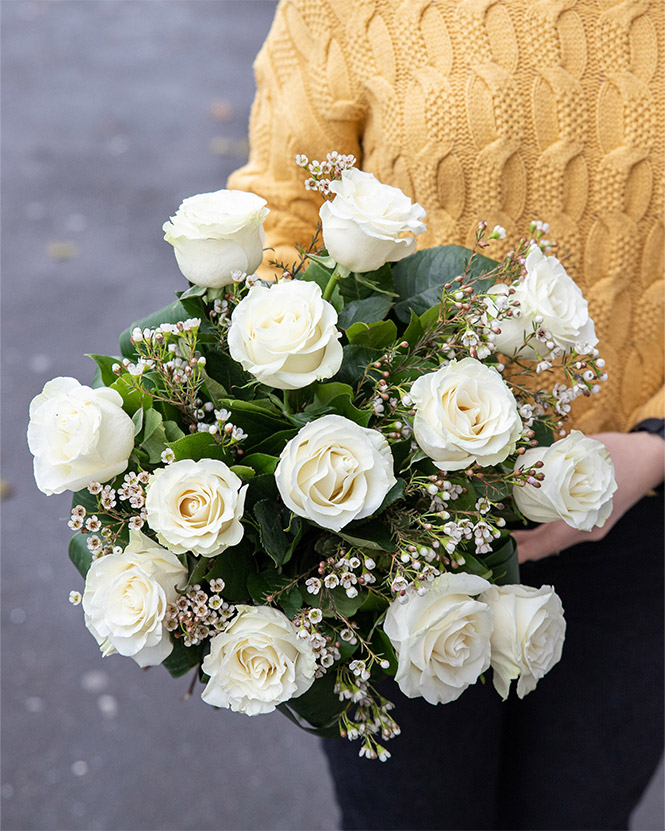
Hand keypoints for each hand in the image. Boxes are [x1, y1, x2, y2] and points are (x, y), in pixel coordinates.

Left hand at [513, 430, 664, 563]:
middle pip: (549, 543)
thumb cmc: (622, 455)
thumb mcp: (588, 454)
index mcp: (586, 518)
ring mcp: (591, 525)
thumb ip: (559, 460)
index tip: (505, 555)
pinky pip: (564, 528)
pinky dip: (545, 527)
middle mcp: (588, 528)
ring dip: (533, 537)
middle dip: (523, 546)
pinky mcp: (591, 518)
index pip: (550, 542)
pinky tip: (530, 519)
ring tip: (507, 534)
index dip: (526, 550)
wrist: (651, 458)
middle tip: (495, 542)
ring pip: (556, 538)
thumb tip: (527, 462)